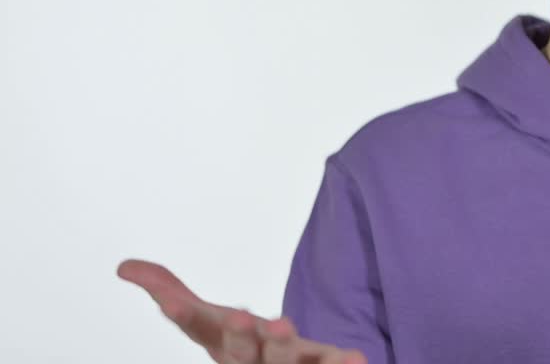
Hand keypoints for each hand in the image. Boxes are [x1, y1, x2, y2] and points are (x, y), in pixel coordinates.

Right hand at [118, 258, 366, 363]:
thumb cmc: (243, 351)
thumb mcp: (209, 321)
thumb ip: (170, 292)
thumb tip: (124, 266)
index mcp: (224, 346)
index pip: (199, 328)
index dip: (186, 316)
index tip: (175, 304)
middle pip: (239, 355)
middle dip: (239, 339)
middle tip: (243, 316)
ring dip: (282, 350)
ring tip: (283, 325)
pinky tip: (354, 360)